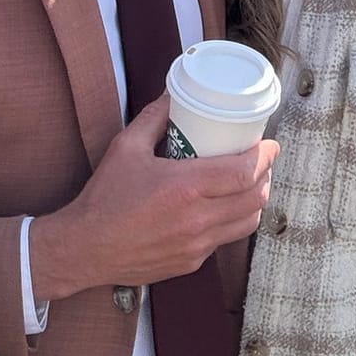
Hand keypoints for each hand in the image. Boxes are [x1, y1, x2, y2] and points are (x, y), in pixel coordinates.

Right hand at [29, 94, 276, 302]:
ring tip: (248, 183)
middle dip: (266, 175)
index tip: (270, 144)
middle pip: (255, 198)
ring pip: (247, 223)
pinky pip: (224, 240)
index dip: (266, 156)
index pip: (245, 172)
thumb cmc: (104, 198)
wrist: (84, 249)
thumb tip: (173, 93)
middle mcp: (197, 220)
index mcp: (185, 188)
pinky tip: (222, 208)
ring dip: (255, 200)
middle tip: (262, 160)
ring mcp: (196, 246)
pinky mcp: (190, 263)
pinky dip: (232, 221)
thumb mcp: (126, 147)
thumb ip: (154, 117)